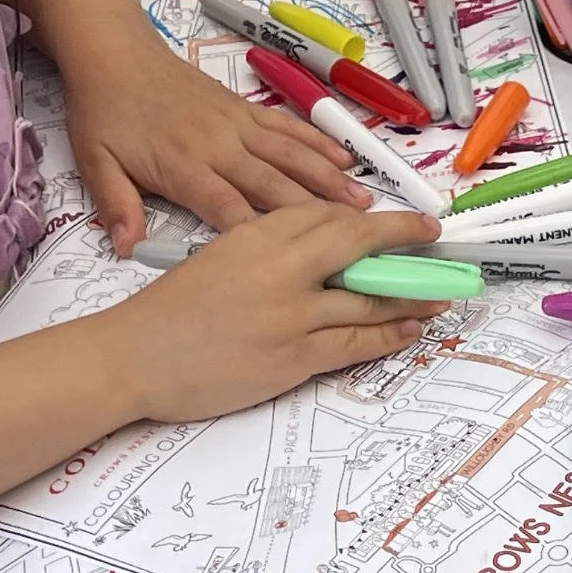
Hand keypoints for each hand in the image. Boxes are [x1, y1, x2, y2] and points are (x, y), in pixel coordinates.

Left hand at [63, 38, 365, 252]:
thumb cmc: (104, 111)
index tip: (295, 262)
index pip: (229, 208)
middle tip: (356, 236)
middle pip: (275, 184)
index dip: (262, 236)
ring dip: (329, 179)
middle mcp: (219, 145)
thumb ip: (115, 205)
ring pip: (292, 154)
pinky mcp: (244, 108)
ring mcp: (236, 124)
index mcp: (184, 166)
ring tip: (364, 203)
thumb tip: (125, 247)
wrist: (113, 53)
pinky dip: (318, 142)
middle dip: (316, 213)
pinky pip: (288, 126)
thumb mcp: (94, 162)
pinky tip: (345, 158)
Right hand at [98, 206, 447, 423]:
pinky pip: (354, 341)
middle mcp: (277, 266)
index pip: (325, 216)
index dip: (368, 218)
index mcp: (254, 234)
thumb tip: (313, 253)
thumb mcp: (216, 258)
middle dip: (402, 238)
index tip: (396, 220)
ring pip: (366, 297)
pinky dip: (388, 333)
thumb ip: (264, 249)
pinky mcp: (291, 356)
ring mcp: (288, 313)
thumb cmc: (167, 313)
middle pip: (356, 243)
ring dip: (409, 294)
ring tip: (440, 293)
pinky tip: (410, 327)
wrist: (131, 356)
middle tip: (435, 239)